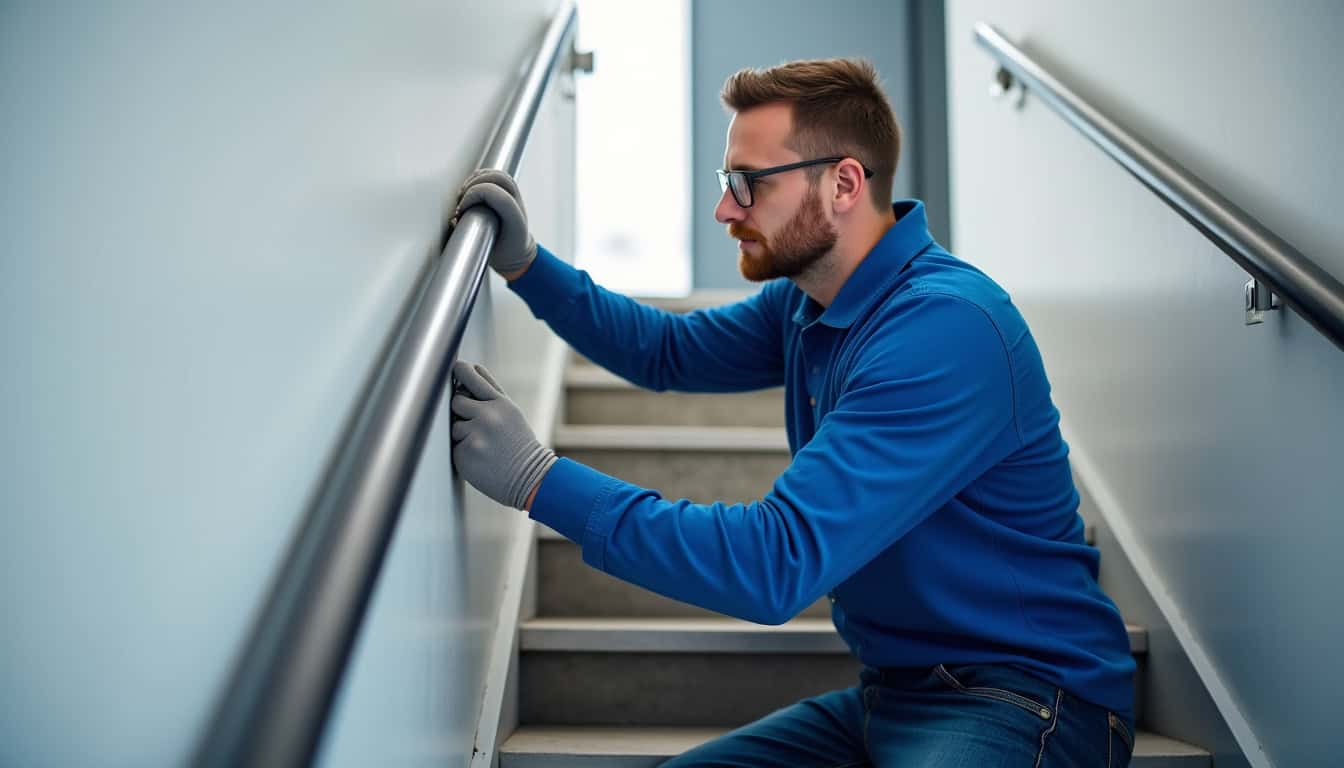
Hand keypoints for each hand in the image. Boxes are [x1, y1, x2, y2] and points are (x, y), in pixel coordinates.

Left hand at [449, 359, 555, 508]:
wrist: (530, 477)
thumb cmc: (518, 443)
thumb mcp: (511, 412)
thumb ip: (491, 393)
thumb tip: (471, 368)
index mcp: (500, 403)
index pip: (472, 377)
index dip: (461, 370)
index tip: (456, 368)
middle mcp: (487, 416)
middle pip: (456, 400)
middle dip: (462, 410)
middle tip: (477, 424)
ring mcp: (475, 434)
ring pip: (453, 425)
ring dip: (463, 433)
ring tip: (484, 444)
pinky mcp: (464, 452)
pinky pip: (453, 445)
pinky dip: (463, 451)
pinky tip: (480, 457)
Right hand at [452, 168, 536, 277]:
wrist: (516, 252)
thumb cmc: (503, 253)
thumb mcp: (487, 253)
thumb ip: (471, 239)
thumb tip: (454, 220)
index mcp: (516, 222)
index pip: (496, 194)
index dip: (473, 195)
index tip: (461, 210)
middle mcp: (518, 205)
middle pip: (498, 178)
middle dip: (474, 184)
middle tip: (462, 201)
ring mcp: (515, 196)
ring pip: (496, 173)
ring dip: (475, 179)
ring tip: (464, 195)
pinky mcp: (508, 191)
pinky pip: (494, 174)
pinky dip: (478, 177)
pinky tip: (469, 189)